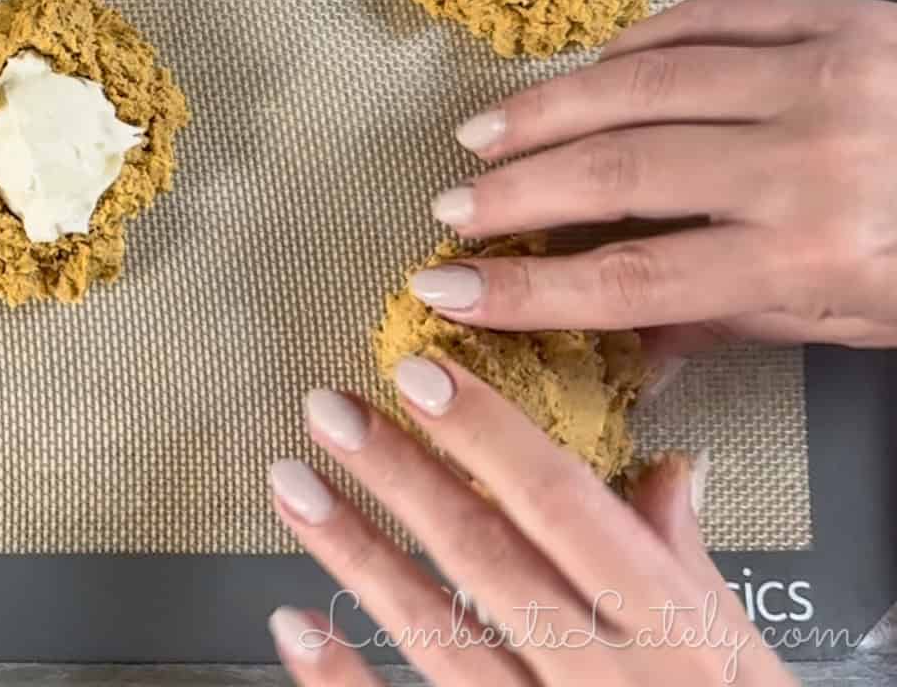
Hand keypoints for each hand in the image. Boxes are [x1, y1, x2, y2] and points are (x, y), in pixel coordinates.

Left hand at [265, 359, 795, 685]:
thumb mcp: (739, 656)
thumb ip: (686, 563)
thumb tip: (666, 467)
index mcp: (668, 632)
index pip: (565, 508)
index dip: (487, 436)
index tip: (419, 376)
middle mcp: (601, 678)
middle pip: (487, 559)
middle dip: (401, 476)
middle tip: (329, 409)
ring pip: (435, 633)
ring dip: (354, 553)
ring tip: (293, 484)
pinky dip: (343, 676)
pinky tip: (293, 622)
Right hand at [413, 0, 896, 354]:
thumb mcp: (861, 322)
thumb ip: (736, 318)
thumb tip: (622, 342)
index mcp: (812, 254)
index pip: (631, 277)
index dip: (525, 290)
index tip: (448, 293)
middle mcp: (804, 160)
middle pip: (616, 172)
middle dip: (513, 193)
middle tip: (447, 208)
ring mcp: (819, 75)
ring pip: (641, 83)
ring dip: (547, 108)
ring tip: (483, 134)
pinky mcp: (838, 16)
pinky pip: (706, 21)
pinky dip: (635, 44)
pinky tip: (589, 70)